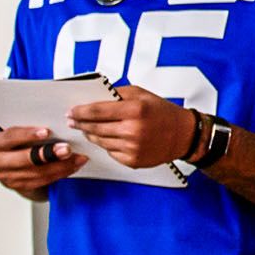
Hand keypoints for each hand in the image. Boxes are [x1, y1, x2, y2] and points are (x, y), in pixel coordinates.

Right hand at [0, 125, 86, 192]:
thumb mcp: (21, 133)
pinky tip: (72, 167)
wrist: (16, 164)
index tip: (47, 132)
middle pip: (23, 159)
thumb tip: (56, 123)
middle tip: (67, 149)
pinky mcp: (20, 187)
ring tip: (77, 158)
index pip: (10, 137)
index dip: (28, 135)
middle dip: (48, 154)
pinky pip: (42, 181)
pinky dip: (60, 174)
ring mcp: (7, 177)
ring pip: (36, 172)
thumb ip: (33, 131)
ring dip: (60, 166)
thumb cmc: (20, 142)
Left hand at [67, 85, 198, 168]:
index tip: (71, 112)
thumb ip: (117, 93)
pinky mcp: (133, 161)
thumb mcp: (141, 94)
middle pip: (95, 128)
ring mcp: (132, 148)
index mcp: (134, 110)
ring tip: (87, 130)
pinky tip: (108, 139)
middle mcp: (132, 130)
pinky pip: (110, 152)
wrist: (183, 135)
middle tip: (73, 121)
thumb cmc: (163, 113)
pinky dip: (106, 145)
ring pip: (100, 141)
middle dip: (81, 124)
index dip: (80, 111)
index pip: (97, 111)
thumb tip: (94, 96)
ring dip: (91, 135)